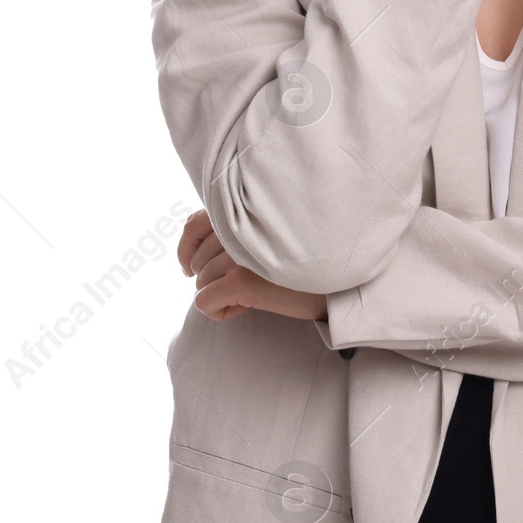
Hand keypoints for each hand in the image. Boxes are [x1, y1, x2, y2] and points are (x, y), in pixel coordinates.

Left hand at [177, 208, 327, 323]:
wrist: (336, 284)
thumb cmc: (304, 261)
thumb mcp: (268, 235)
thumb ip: (237, 231)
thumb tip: (195, 253)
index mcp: (243, 211)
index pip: (193, 224)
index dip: (186, 250)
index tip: (189, 268)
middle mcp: (238, 227)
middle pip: (198, 262)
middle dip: (212, 279)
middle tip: (244, 285)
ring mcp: (239, 253)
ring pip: (201, 284)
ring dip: (222, 295)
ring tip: (255, 293)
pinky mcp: (242, 280)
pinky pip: (204, 303)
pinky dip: (218, 311)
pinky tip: (245, 307)